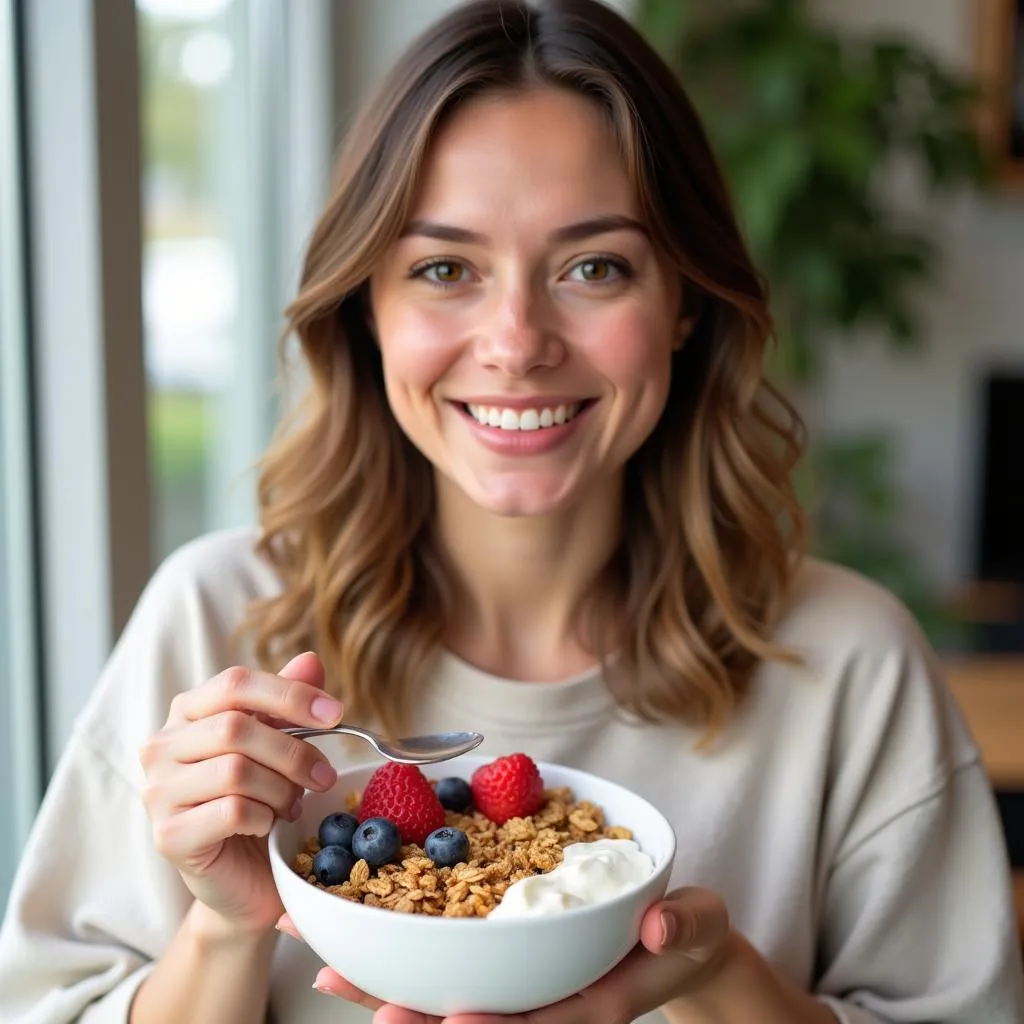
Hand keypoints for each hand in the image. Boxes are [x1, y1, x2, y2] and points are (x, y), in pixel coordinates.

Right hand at [140, 652, 342, 933]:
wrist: (244, 877)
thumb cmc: (260, 799)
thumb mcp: (279, 744)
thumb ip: (288, 703)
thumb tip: (310, 660)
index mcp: (188, 711)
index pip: (235, 683)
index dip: (290, 694)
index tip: (336, 714)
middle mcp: (161, 745)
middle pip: (236, 728)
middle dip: (295, 751)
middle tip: (325, 776)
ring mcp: (158, 792)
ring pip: (235, 771)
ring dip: (281, 789)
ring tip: (292, 804)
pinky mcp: (168, 836)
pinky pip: (230, 812)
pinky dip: (264, 817)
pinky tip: (268, 825)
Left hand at [282, 886, 732, 1022]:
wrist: (674, 939)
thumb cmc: (686, 932)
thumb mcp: (698, 923)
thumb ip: (685, 923)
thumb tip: (662, 926)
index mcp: (597, 1004)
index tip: (454, 1021)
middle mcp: (552, 1005)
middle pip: (485, 1019)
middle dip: (425, 1020)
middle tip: (368, 1011)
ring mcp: (527, 989)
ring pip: (456, 996)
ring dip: (397, 991)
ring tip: (335, 978)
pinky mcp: (511, 966)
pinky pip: (456, 966)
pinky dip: (409, 959)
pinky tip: (363, 949)